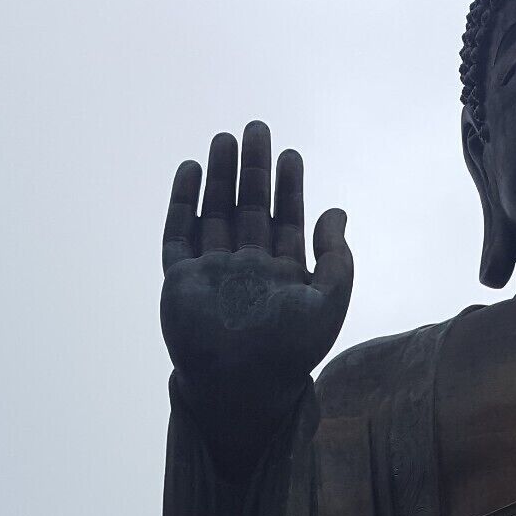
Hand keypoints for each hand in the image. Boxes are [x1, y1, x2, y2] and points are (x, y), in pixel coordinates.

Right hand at [162, 122, 351, 410]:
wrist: (240, 386)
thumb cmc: (289, 353)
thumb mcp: (328, 304)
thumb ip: (337, 259)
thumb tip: (337, 211)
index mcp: (282, 276)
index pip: (287, 220)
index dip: (290, 187)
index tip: (291, 154)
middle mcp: (247, 269)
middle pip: (249, 208)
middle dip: (253, 170)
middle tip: (257, 129)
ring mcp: (212, 273)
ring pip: (215, 213)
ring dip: (220, 177)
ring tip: (225, 138)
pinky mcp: (181, 280)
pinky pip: (178, 234)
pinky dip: (183, 202)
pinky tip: (191, 170)